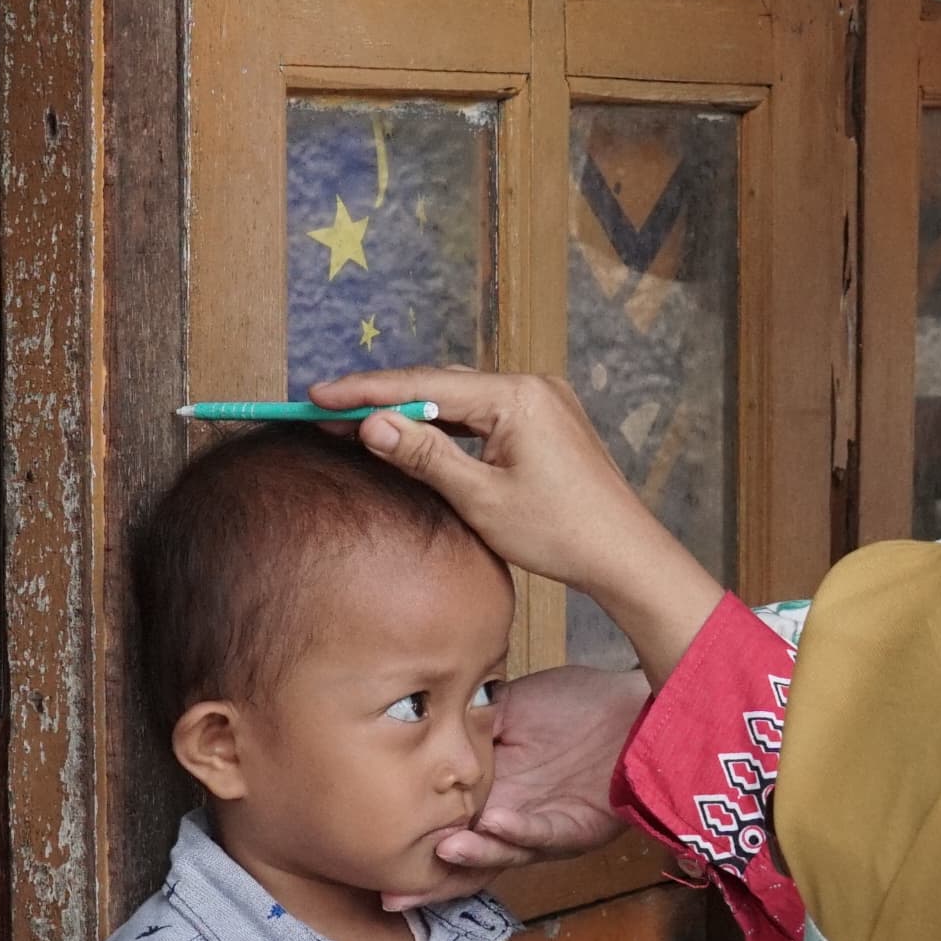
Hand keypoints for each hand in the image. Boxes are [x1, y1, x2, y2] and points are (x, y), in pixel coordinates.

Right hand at [308, 367, 728, 672]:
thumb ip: (425, 456)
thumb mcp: (481, 499)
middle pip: (441, 384)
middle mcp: (531, 385)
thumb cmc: (560, 533)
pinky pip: (483, 412)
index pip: (425, 384)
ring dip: (413, 409)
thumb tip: (371, 424)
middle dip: (383, 397)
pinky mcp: (546, 421)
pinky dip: (446, 423)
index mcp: (517, 396)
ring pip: (461, 397)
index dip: (365, 391)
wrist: (624, 555)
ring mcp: (541, 401)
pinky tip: (415, 433)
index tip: (316, 396)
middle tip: (325, 409)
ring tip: (358, 420)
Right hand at [382, 667, 648, 904]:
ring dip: (472, 855)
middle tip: (393, 890)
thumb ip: (465, 719)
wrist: (631, 708)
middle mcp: (504, 819)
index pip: (439, 823)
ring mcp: (538, 831)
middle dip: (429, 878)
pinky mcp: (573, 830)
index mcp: (484, 792)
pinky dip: (520, 833)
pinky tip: (496, 824)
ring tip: (444, 849)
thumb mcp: (504, 706)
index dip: (409, 839)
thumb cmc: (572, 707)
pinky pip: (543, 835)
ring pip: (500, 855)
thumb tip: (418, 717)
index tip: (369, 849)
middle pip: (462, 860)